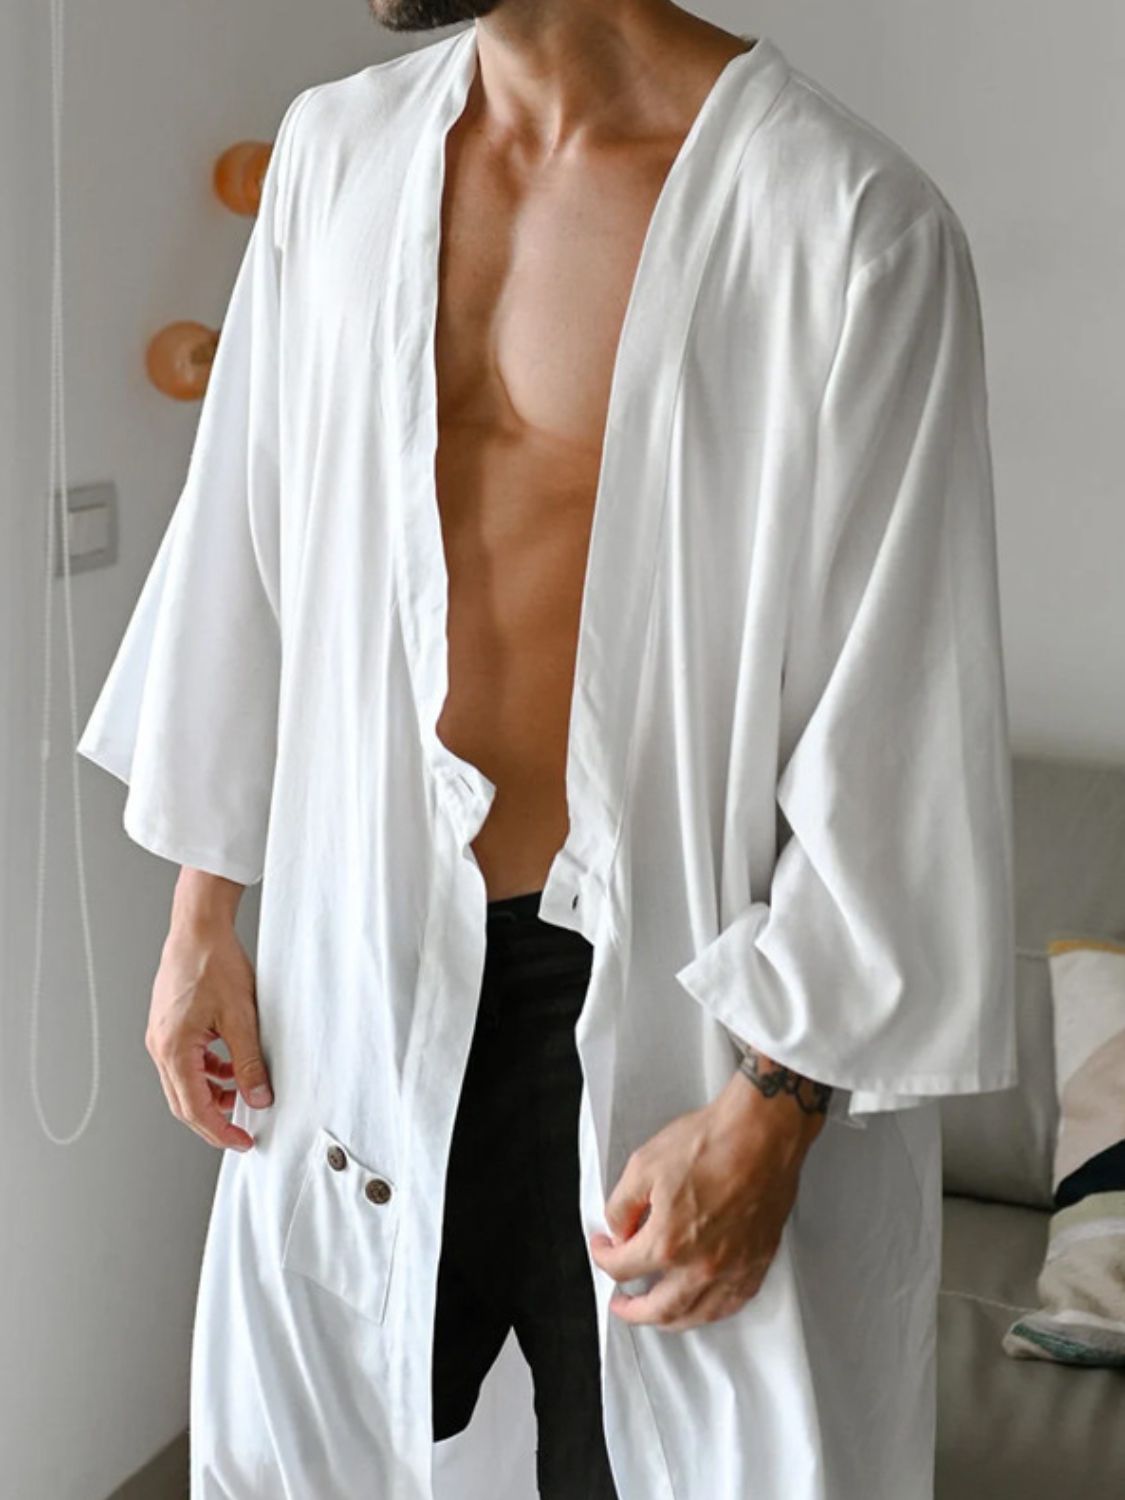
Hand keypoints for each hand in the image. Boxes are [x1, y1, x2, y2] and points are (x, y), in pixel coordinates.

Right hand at [145, 870, 273, 1150]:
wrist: (198, 928)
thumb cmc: (214, 964)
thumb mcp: (241, 1017)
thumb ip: (249, 1062)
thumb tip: (259, 1097)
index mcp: (173, 1049)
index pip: (194, 1108)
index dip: (220, 1131)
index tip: (242, 1141)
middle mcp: (160, 1047)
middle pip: (184, 1102)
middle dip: (214, 1120)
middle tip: (242, 1131)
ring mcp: (160, 1036)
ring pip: (183, 1082)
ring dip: (211, 1095)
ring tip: (241, 1093)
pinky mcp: (168, 1026)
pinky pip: (184, 1062)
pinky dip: (206, 1072)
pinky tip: (228, 1066)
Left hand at [589, 1064, 826, 1330]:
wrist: (760, 1134)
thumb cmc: (707, 1144)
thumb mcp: (643, 1165)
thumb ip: (622, 1206)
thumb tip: (619, 1232)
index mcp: (667, 1243)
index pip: (622, 1268)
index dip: (603, 1257)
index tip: (602, 1246)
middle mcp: (700, 1268)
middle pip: (657, 1310)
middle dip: (632, 1310)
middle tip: (621, 1303)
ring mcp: (732, 1271)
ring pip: (695, 1316)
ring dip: (668, 1320)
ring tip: (655, 1312)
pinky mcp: (757, 1264)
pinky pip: (729, 1305)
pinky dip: (708, 1312)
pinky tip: (699, 1304)